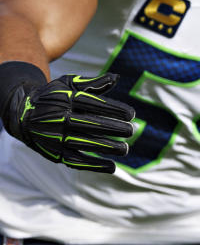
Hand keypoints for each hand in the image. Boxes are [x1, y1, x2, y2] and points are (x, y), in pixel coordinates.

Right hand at [1, 73, 134, 173]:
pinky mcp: (54, 153)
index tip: (132, 114)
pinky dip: (94, 165)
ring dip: (106, 148)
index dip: (114, 109)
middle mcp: (59, 119)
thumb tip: (116, 78)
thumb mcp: (67, 84)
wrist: (22, 114)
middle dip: (113, 129)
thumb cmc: (53, 97)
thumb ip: (92, 83)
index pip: (93, 104)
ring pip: (84, 144)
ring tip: (125, 149)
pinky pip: (76, 161)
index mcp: (65, 100)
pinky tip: (112, 167)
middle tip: (131, 131)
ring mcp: (55, 137)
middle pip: (89, 124)